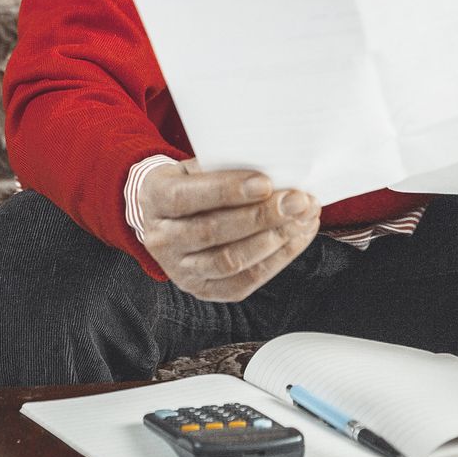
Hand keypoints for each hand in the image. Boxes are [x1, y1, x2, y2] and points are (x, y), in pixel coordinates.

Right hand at [137, 160, 319, 301]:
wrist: (168, 217)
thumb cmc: (192, 184)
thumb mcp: (196, 166)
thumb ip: (225, 167)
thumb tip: (275, 169)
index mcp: (155, 199)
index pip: (187, 197)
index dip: (227, 190)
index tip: (266, 182)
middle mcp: (161, 239)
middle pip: (212, 232)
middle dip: (262, 216)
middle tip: (298, 201)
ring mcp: (180, 270)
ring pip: (229, 262)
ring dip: (273, 241)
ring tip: (303, 219)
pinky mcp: (203, 289)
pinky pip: (244, 281)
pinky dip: (276, 260)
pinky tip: (296, 238)